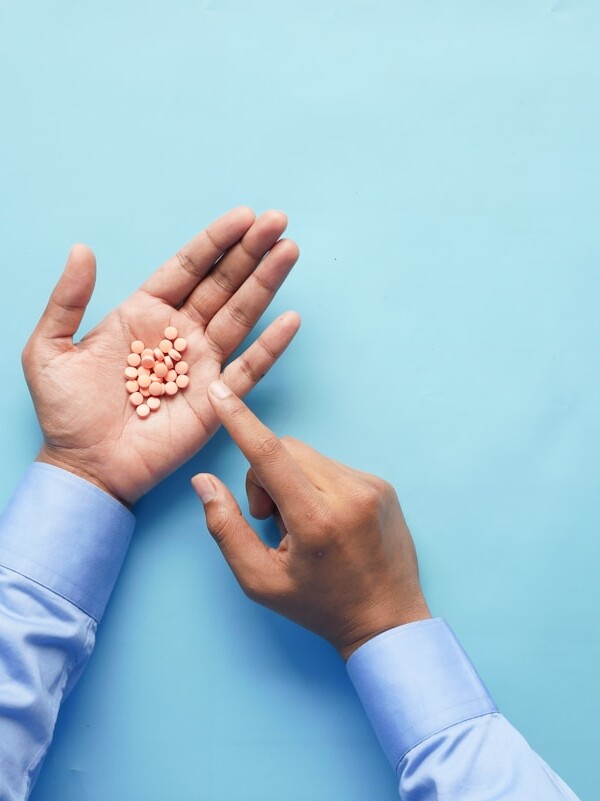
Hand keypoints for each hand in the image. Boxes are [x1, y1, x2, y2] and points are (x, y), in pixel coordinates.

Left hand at [22, 207, 299, 505]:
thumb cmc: (65, 412)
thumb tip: (82, 249)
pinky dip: (269, 346)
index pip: (187, 268)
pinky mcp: (215, 400)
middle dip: (250, 252)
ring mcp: (200, 365)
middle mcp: (179, 334)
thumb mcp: (49, 349)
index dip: (215, 241)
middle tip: (279, 221)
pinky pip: (247, 369)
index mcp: (144, 315)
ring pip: (240, 316)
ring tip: (290, 251)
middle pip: (221, 283)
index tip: (244, 215)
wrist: (84, 466)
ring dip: (266, 284)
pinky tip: (290, 319)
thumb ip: (67, 300)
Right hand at [192, 382, 430, 660]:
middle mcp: (349, 494)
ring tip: (303, 526)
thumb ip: (226, 527)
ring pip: (308, 456)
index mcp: (317, 520)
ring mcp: (371, 486)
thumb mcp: (260, 580)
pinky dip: (316, 484)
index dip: (239, 420)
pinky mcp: (382, 485)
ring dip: (292, 480)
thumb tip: (203, 481)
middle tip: (271, 518)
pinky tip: (326, 521)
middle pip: (285, 450)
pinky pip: (332, 466)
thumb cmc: (319, 606)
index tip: (221, 391)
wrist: (388, 620)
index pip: (269, 454)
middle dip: (265, 476)